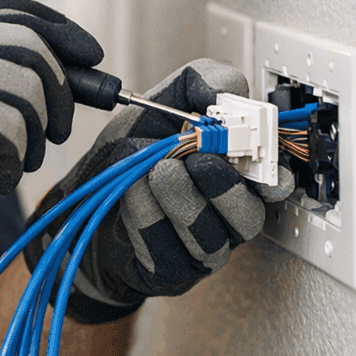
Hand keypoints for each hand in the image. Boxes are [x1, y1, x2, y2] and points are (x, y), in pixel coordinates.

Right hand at [0, 0, 102, 250]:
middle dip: (60, 94)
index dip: (60, 30)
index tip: (91, 55)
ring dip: (32, 139)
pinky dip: (9, 167)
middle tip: (58, 131)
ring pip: (29, 97)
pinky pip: (12, 138)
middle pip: (33, 52)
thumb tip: (73, 74)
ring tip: (7, 162)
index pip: (12, 11)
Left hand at [24, 58, 295, 323]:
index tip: (255, 155)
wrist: (82, 195)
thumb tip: (227, 88)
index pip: (273, 183)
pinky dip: (149, 215)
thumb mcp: (159, 105)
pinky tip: (134, 190)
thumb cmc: (130, 153)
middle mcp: (225, 217)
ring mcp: (199, 249)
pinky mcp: (169, 271)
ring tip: (159, 171)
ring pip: (211, 237)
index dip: (272, 173)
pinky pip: (168, 251)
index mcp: (234, 176)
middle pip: (248, 215)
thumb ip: (198, 85)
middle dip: (224, 186)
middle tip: (197, 159)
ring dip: (184, 199)